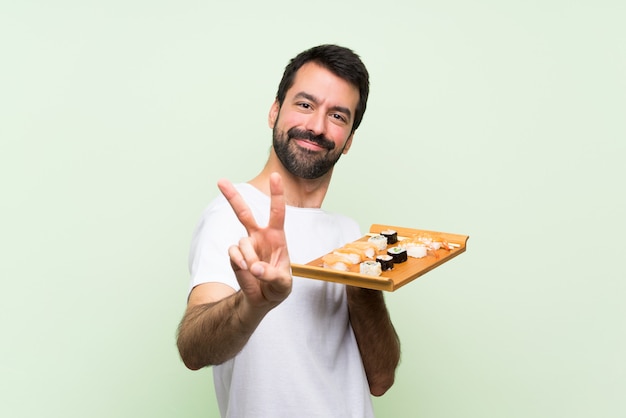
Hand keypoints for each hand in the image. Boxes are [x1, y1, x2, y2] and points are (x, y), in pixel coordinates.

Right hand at [217, 172, 291, 308]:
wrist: (263, 298)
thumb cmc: (278, 286)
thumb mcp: (282, 284)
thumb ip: (272, 275)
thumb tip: (254, 268)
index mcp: (276, 236)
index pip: (277, 212)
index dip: (276, 194)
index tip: (275, 176)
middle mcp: (259, 236)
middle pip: (244, 213)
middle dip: (232, 197)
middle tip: (220, 181)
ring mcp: (245, 245)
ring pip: (242, 243)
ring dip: (250, 258)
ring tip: (257, 271)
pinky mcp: (235, 256)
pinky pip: (233, 255)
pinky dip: (239, 264)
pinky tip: (246, 270)